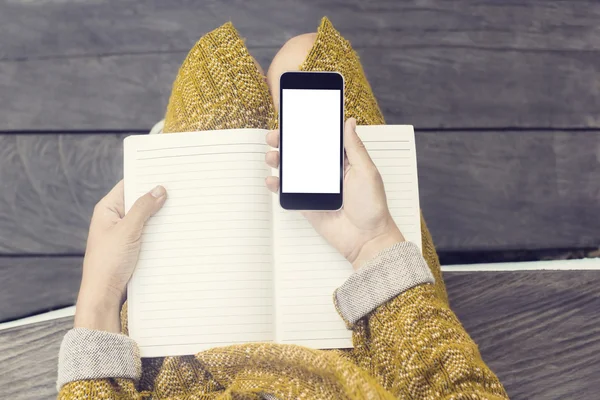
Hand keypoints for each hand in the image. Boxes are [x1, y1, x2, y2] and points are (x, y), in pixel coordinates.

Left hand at [74, 181, 166, 331]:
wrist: (105, 295)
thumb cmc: (108, 263)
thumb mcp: (128, 230)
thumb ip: (143, 208)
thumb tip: (159, 189)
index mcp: (108, 209)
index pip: (129, 185)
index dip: (146, 177)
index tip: (167, 172)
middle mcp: (116, 219)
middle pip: (140, 201)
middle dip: (158, 197)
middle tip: (179, 190)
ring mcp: (125, 234)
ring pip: (147, 219)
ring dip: (161, 216)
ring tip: (181, 208)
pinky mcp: (134, 248)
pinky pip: (150, 234)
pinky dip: (161, 231)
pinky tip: (175, 229)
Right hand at [265, 118, 403, 270]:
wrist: (366, 239)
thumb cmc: (372, 206)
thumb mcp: (366, 171)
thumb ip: (354, 147)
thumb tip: (349, 122)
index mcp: (343, 161)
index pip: (322, 139)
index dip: (307, 128)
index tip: (293, 117)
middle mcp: (328, 172)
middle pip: (303, 152)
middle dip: (286, 142)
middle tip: (275, 137)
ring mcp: (316, 188)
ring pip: (293, 170)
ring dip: (279, 161)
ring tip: (272, 157)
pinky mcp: (307, 204)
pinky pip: (289, 193)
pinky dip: (278, 186)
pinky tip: (272, 180)